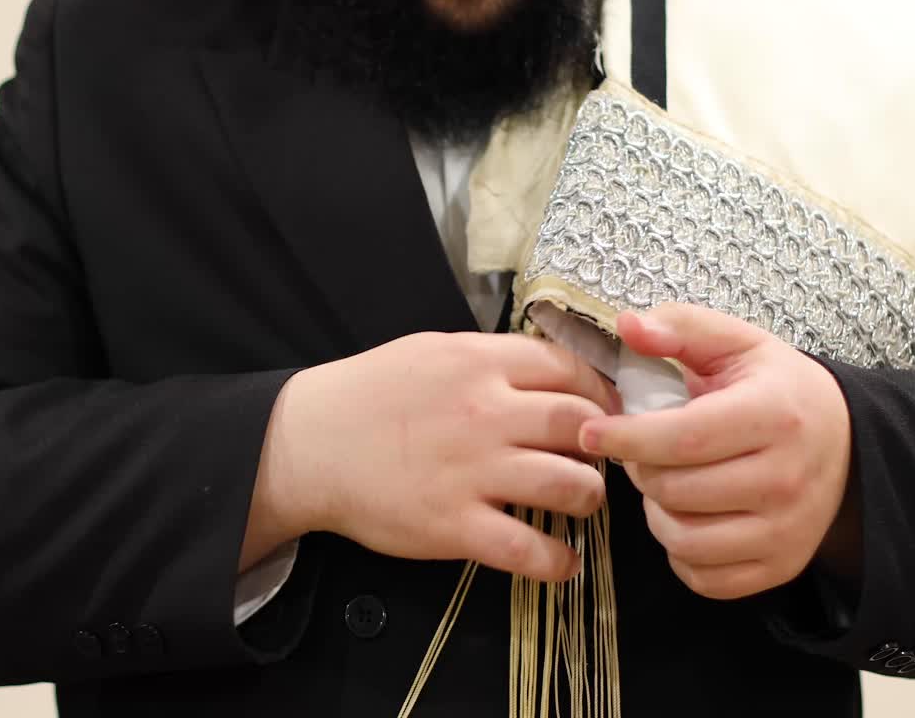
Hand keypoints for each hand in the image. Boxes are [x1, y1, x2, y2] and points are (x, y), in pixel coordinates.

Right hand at [248, 332, 622, 581]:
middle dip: (604, 445)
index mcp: (479, 363)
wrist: (309, 444)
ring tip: (582, 502)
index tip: (605, 412)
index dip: (599, 393)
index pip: (569, 370)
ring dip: (590, 497)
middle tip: (599, 458)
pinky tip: (563, 561)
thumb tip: (548, 371)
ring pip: (572, 485)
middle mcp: (485, 413)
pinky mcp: (455, 526)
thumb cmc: (369, 395)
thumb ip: (491, 360)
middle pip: (583, 425)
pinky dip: (558, 561)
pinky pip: (530, 550)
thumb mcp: (432, 352)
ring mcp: (473, 472)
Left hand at [578, 304, 855, 599]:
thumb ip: (679, 327)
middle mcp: (786, 479)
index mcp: (774, 415)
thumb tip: (626, 325)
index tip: (590, 431)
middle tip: (643, 451)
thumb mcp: (736, 344)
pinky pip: (704, 577)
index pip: (683, 438)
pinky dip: (681, 553)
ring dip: (657, 512)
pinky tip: (688, 517)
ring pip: (684, 540)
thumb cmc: (776, 390)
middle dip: (640, 470)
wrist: (847, 443)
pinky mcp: (781, 567)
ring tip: (666, 483)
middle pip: (676, 490)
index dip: (626, 437)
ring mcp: (786, 531)